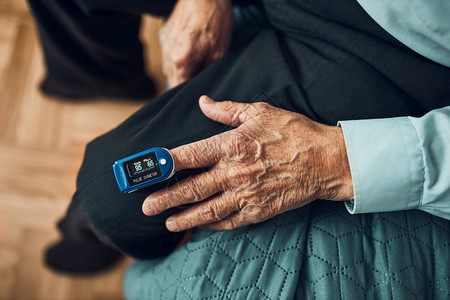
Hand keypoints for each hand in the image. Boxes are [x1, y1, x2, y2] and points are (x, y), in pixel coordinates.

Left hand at [143, 96, 353, 230]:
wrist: (325, 161)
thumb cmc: (294, 133)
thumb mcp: (260, 112)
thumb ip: (227, 110)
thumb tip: (203, 102)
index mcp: (231, 146)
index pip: (189, 156)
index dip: (164, 164)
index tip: (147, 170)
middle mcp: (234, 172)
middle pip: (192, 189)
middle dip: (165, 199)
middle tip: (147, 206)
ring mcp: (246, 195)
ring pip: (207, 210)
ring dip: (184, 218)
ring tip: (168, 222)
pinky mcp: (258, 210)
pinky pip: (229, 221)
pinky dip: (212, 225)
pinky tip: (201, 226)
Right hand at [159, 0, 232, 86]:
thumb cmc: (214, 20)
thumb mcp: (218, 53)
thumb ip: (207, 73)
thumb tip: (204, 84)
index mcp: (180, 62)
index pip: (180, 90)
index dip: (190, 92)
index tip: (200, 90)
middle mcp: (167, 55)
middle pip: (174, 79)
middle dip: (187, 80)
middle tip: (201, 75)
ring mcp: (164, 44)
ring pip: (171, 66)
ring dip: (183, 68)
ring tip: (198, 60)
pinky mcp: (164, 34)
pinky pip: (170, 53)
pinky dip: (179, 55)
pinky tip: (191, 48)